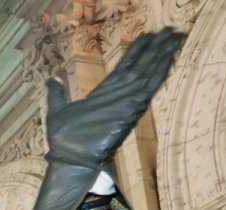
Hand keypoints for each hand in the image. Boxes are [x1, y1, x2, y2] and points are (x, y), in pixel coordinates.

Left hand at [44, 30, 182, 168]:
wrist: (71, 162)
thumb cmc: (64, 142)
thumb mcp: (57, 111)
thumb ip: (57, 94)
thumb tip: (52, 79)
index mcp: (103, 94)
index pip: (124, 67)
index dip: (136, 51)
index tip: (147, 36)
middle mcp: (118, 96)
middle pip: (140, 66)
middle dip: (154, 48)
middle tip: (169, 30)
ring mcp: (126, 102)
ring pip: (148, 73)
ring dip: (161, 55)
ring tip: (173, 37)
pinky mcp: (131, 110)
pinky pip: (148, 88)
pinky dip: (159, 73)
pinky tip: (168, 59)